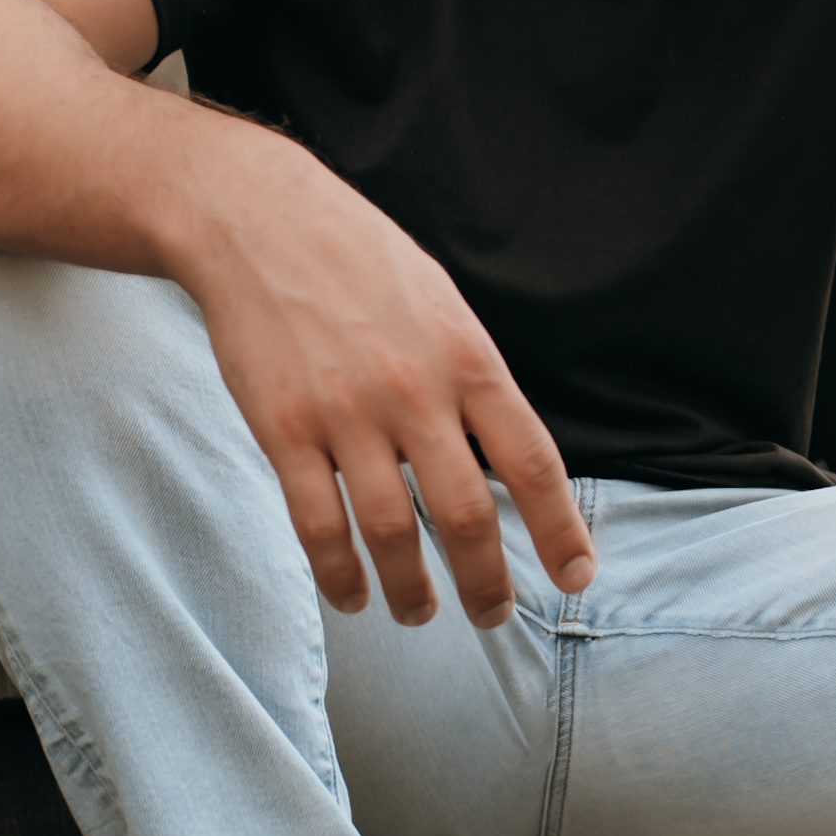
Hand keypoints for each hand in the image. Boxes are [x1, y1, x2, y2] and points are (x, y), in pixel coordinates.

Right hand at [180, 138, 592, 629]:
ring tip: (420, 613)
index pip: (533, 463)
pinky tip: (352, 596)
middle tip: (491, 616)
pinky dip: (339, 575)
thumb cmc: (359, 259)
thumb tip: (503, 456)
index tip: (577, 577)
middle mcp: (415, 392)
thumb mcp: (442, 304)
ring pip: (392, 534)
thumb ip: (472, 379)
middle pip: (468, 515)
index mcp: (468, 358)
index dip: (560, 532)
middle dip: (487, 583)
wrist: (258, 219)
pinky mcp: (282, 430)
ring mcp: (346, 415)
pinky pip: (317, 526)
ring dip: (411, 592)